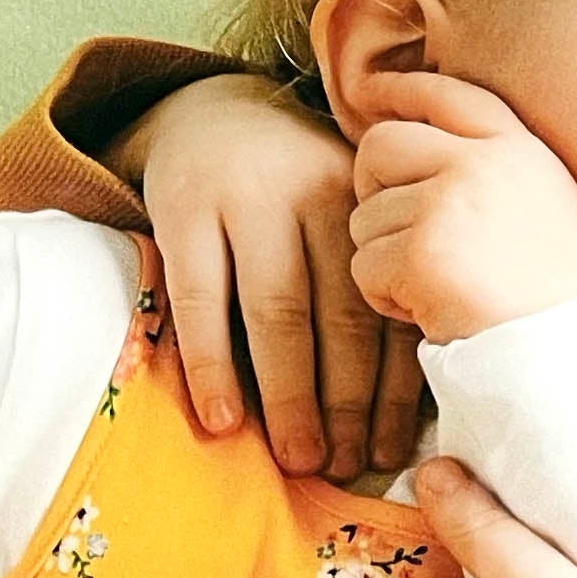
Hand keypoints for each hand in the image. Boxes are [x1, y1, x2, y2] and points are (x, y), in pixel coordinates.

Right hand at [119, 73, 421, 477]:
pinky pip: (200, 299)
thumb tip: (392, 408)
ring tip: (298, 458)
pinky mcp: (183, 210)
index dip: (393, 387)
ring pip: (276, 312)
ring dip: (289, 395)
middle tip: (343, 467)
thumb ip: (369, 281)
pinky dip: (213, 364)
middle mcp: (316, 196)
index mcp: (367, 205)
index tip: (390, 451)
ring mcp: (247, 199)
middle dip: (346, 401)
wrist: (209, 110)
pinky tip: (223, 418)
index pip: (388, 306)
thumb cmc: (292, 190)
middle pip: (340, 315)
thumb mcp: (342, 215)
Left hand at [345, 72, 576, 344]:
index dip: (400, 90)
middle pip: (381, 146)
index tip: (366, 92)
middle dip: (371, 189)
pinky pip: (364, 267)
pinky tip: (431, 312)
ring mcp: (450, 204)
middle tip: (396, 234)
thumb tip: (415, 152)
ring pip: (366, 218)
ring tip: (440, 289)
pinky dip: (386, 298)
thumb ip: (493, 171)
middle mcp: (484, 163)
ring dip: (387, 260)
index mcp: (521, 149)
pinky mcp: (422, 253)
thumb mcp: (548, 207)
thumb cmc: (565, 299)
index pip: (446, 94)